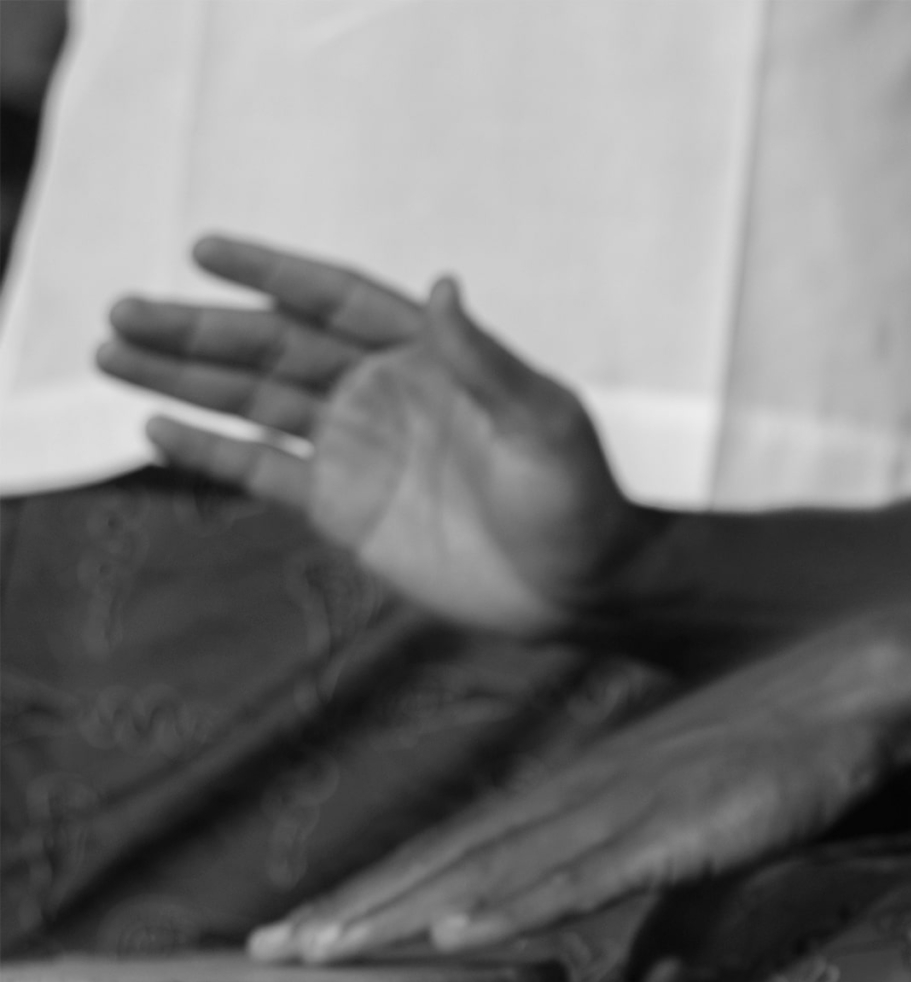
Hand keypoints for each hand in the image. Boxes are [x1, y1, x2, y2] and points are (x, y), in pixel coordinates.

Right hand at [97, 234, 633, 636]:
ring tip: (110, 351)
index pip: (334, 299)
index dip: (272, 273)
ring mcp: (360, 449)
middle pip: (275, 346)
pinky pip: (264, 471)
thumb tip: (443, 287)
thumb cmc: (582, 499)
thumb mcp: (544, 423)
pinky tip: (155, 427)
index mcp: (429, 358)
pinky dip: (211, 451)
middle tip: (124, 309)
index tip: (206, 249)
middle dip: (199, 328)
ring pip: (255, 401)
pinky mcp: (346, 508)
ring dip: (186, 378)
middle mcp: (384, 393)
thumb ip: (486, 361)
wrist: (585, 588)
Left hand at [246, 638, 898, 961]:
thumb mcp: (715, 854)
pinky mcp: (672, 822)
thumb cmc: (788, 758)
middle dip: (357, 908)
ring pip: (491, 868)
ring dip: (403, 909)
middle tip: (268, 957)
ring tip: (323, 950)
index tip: (304, 938)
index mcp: (582, 797)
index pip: (461, 854)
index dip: (380, 896)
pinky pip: (579, 871)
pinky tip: (454, 927)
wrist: (856, 685)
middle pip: (449, 860)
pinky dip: (513, 900)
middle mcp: (578, 795)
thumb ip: (677, 923)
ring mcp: (619, 806)